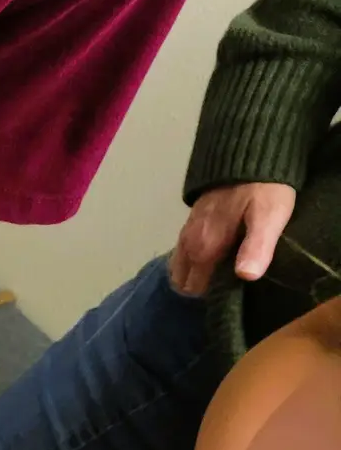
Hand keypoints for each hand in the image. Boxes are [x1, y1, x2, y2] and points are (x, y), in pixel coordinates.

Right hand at [169, 182, 295, 294]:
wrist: (247, 154)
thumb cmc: (263, 189)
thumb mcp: (268, 217)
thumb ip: (256, 248)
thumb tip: (246, 277)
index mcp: (204, 250)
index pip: (196, 289)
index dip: (212, 295)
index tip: (232, 294)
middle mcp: (189, 245)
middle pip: (184, 282)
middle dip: (200, 288)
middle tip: (227, 286)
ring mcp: (186, 234)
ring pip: (180, 269)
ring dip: (194, 276)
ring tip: (218, 276)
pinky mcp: (189, 224)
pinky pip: (182, 253)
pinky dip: (191, 263)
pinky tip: (211, 259)